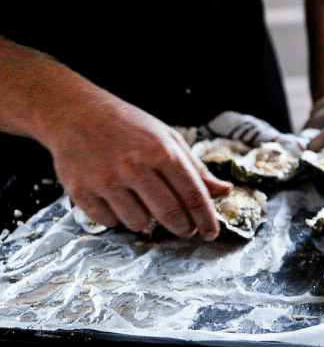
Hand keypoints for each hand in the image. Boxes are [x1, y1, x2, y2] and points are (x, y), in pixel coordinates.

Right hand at [46, 92, 231, 239]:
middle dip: (183, 228)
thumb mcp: (168, 138)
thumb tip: (224, 190)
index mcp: (162, 151)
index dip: (206, 219)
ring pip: (139, 222)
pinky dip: (117, 216)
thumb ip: (195, 168)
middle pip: (170, 213)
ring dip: (146, 220)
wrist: (76, 114)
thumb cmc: (129, 126)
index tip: (211, 233)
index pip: (193, 194)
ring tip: (143, 201)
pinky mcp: (81, 191)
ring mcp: (106, 180)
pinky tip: (116, 199)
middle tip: (187, 231)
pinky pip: (109, 222)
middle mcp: (135, 166)